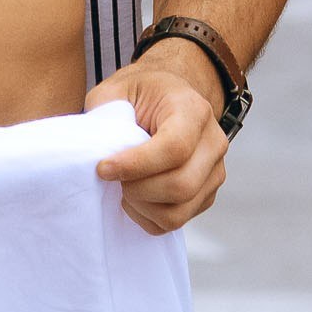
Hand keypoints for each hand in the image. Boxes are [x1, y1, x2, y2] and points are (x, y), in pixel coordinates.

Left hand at [88, 46, 228, 233]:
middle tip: (112, 177)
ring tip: (122, 185)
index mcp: (192, 109)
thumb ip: (106, 114)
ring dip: (141, 205)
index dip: (135, 165)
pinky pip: (176, 221)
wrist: (169, 98)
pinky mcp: (206, 194)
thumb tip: (97, 151)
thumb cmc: (141, 94)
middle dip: (137, 189)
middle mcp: (212, 142)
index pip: (174, 148)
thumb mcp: (117, 90)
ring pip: (179, 211)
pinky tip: (134, 195)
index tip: (103, 168)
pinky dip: (148, 216)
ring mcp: (214, 172)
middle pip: (181, 185)